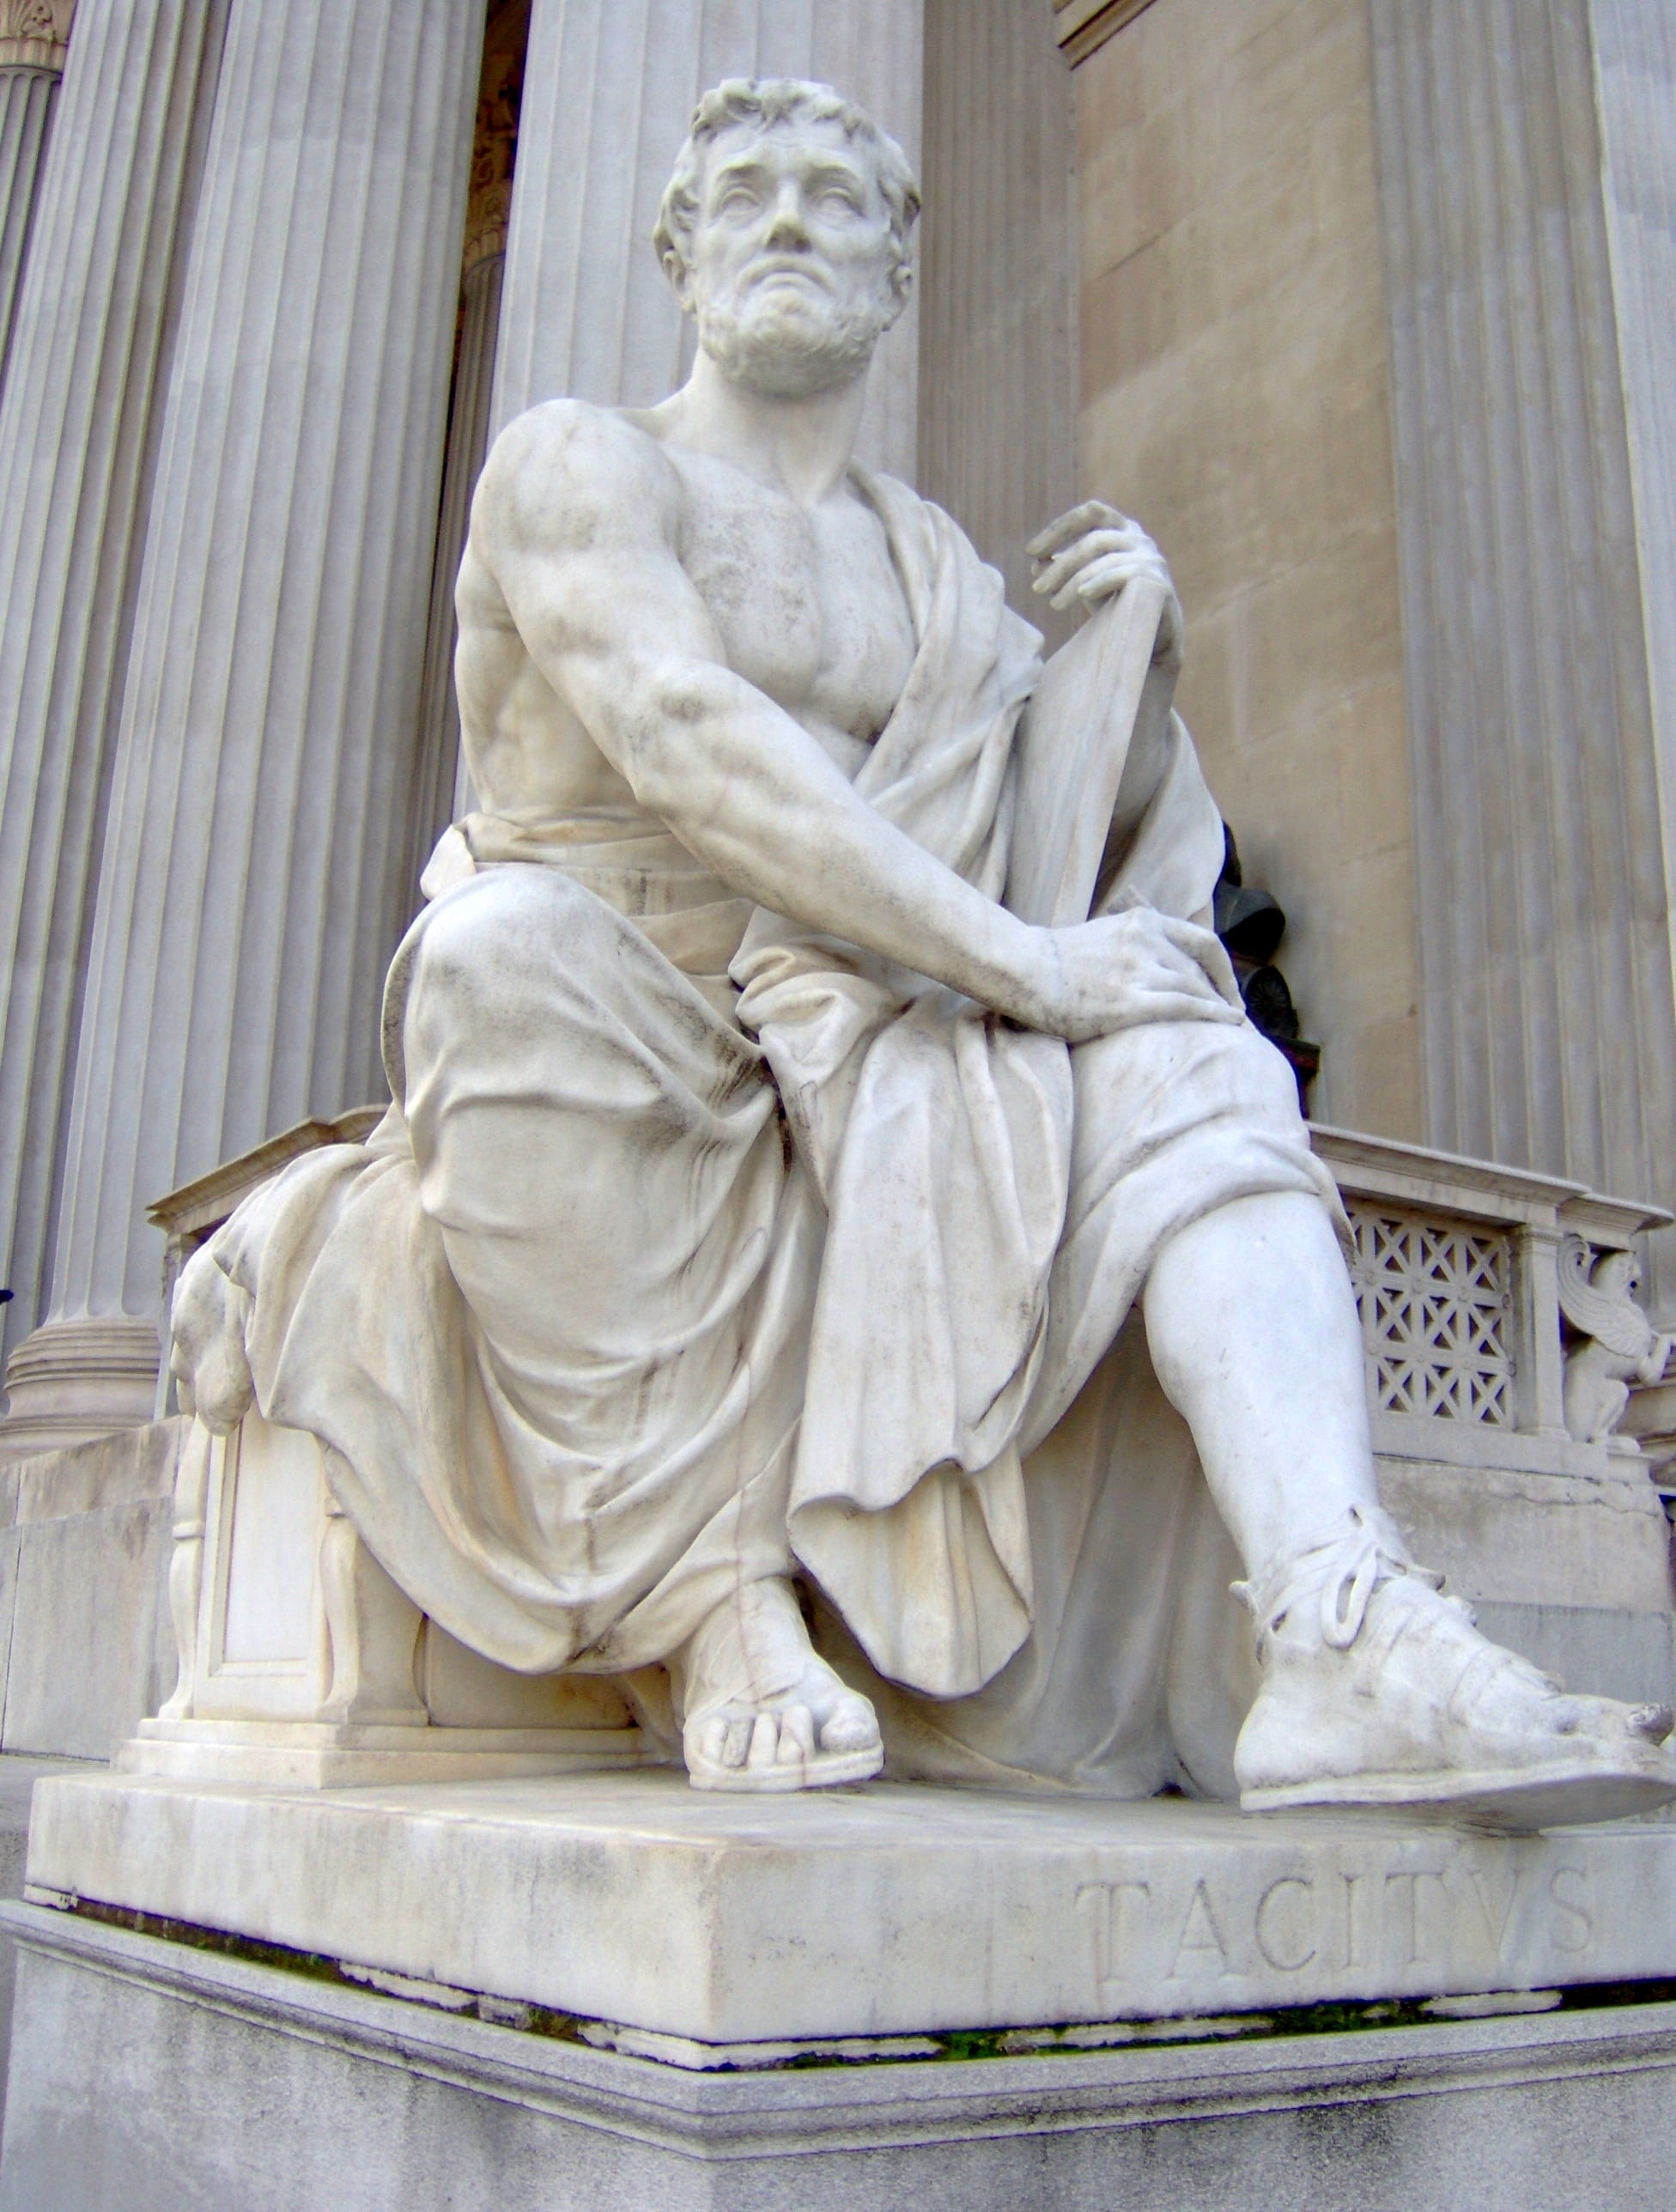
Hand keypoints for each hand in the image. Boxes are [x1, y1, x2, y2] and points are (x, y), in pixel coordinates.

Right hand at [1026, 906, 1242, 1042]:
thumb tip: (1156, 966)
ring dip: (1219, 1010)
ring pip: (1195, 989)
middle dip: (1223, 996)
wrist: (1021, 967)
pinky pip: (1184, 1007)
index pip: (1202, 942)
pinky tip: (1230, 1026)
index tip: (1229, 991)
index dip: (1223, 970)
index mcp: (1143, 922)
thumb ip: (1134, 944)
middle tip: (1233, 1018)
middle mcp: (1146, 940)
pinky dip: (1213, 1016)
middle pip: (1200, 971)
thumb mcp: (1103, 935)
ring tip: (1231, 1031)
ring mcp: (1137, 970)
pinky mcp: (1127, 1001)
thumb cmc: (1055, 959)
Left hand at [1027, 500, 1182, 666]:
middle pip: (1092, 539)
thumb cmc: (1116, 603)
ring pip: (1103, 558)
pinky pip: (1122, 574)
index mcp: (1122, 528)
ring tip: (1054, 605)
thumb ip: (1064, 569)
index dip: (1059, 528)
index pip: (1089, 513)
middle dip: (1061, 564)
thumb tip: (1035, 564)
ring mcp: (1150, 557)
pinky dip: (1097, 582)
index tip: (1031, 551)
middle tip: (1037, 588)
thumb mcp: (1085, 582)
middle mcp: (1139, 537)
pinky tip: (1081, 595)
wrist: (1153, 636)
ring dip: (1072, 581)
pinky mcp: (1156, 581)